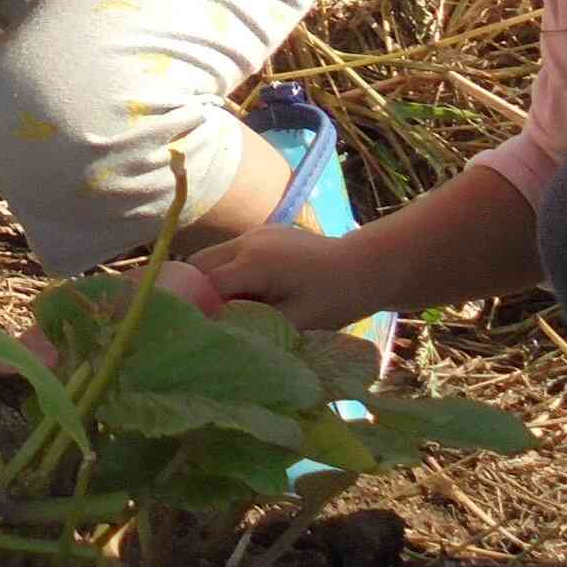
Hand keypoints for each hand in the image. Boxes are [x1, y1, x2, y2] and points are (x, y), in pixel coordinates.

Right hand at [197, 224, 386, 334]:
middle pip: (198, 265)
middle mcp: (246, 241)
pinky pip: (232, 252)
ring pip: (212, 257)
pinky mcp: (264, 232)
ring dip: (214, 281)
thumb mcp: (297, 322)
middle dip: (198, 292)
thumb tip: (219, 334)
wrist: (368, 266)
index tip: (202, 332)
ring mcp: (255, 233)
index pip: (204, 284)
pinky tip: (255, 292)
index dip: (198, 309)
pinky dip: (231, 272)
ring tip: (237, 308)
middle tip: (215, 321)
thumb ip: (254, 326)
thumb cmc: (337, 298)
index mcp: (253, 263)